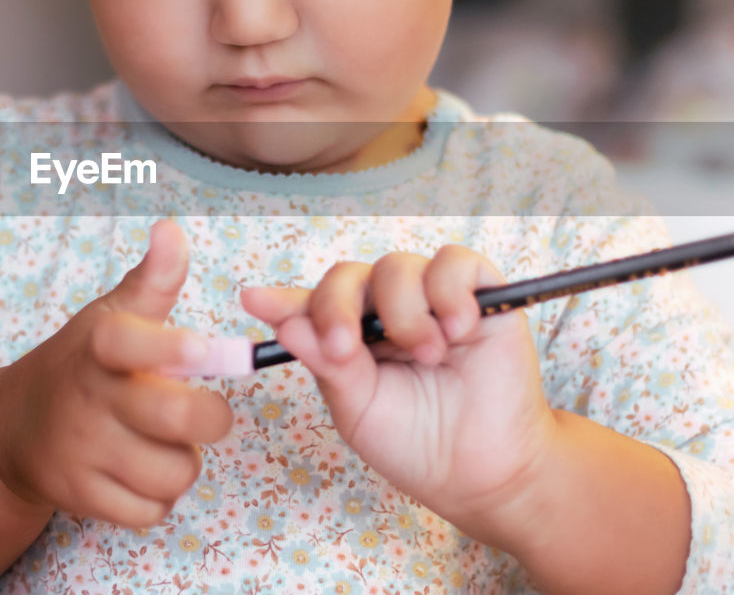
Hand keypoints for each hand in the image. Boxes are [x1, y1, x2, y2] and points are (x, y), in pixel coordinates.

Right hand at [0, 220, 233, 526]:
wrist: (13, 427)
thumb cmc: (83, 364)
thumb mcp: (111, 315)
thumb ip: (152, 279)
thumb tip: (171, 229)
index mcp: (100, 345)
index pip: (130, 342)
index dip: (172, 348)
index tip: (204, 352)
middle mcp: (88, 397)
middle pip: (177, 416)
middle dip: (211, 417)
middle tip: (203, 411)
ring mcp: (82, 450)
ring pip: (174, 471)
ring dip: (183, 461)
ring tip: (164, 442)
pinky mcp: (80, 496)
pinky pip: (152, 511)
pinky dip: (159, 498)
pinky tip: (142, 472)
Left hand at [241, 246, 556, 528]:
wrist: (482, 472)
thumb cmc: (415, 443)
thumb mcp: (358, 409)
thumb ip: (328, 364)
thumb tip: (285, 324)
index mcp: (347, 337)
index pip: (309, 306)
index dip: (282, 301)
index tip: (251, 300)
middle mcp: (383, 310)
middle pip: (346, 277)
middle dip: (336, 309)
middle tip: (345, 351)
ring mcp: (430, 299)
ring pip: (397, 266)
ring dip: (404, 313)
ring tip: (427, 356)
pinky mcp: (479, 294)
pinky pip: (455, 262)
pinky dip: (450, 292)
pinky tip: (458, 330)